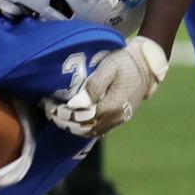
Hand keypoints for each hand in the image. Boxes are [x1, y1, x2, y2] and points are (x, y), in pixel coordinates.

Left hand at [43, 36, 168, 136]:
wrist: (145, 65)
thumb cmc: (125, 63)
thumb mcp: (109, 68)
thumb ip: (94, 86)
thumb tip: (77, 103)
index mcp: (111, 106)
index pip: (81, 118)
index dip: (64, 115)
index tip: (49, 106)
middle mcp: (115, 118)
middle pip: (84, 128)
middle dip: (64, 121)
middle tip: (49, 111)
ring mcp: (118, 120)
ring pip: (91, 131)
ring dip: (72, 126)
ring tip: (57, 116)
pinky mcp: (119, 118)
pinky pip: (98, 129)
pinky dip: (83, 128)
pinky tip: (72, 120)